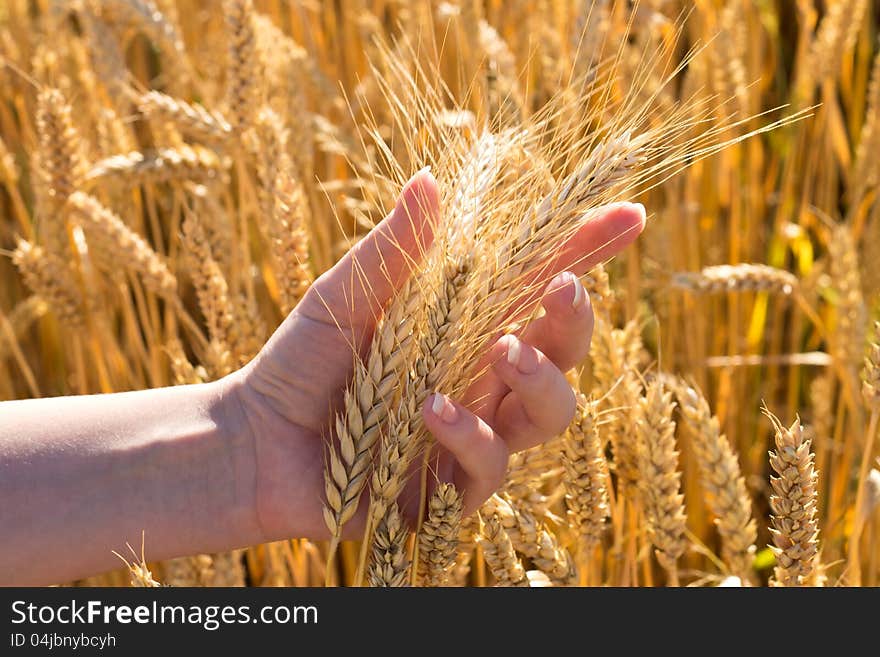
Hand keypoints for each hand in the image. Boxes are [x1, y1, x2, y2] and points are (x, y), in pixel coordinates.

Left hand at [229, 170, 644, 541]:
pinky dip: (469, 435)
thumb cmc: (301, 362)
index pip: (539, 286)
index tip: (629, 216)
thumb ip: (392, 249)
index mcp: (466, 328)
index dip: (587, 253)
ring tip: (503, 352)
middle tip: (561, 290)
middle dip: (577, 320)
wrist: (254, 439)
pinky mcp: (448, 488)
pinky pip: (489, 466)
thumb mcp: (343, 295)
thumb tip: (430, 179)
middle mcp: (481, 381)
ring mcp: (472, 434)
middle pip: (564, 352)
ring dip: (540, 380)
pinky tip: (432, 411)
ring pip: (550, 415)